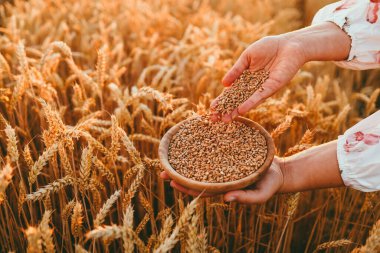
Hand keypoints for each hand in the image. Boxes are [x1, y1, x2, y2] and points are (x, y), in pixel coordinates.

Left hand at [160, 157, 284, 203]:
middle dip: (180, 174)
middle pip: (196, 177)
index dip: (185, 186)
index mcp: (224, 188)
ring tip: (172, 154)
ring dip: (187, 161)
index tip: (171, 181)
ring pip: (201, 164)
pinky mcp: (228, 155)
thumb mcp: (259, 195)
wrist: (278, 171)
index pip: (201, 189)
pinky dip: (202, 147)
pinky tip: (192, 139)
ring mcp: (223, 166)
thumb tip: (225, 200)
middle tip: (162, 170)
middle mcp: (219, 177)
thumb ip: (244, 198)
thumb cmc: (269, 186)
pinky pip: (212, 151)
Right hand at [211, 35, 305, 121]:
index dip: (222, 100)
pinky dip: (250, 103)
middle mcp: (253, 86)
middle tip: (215, 119)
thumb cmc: (269, 47)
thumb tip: (223, 84)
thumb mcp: (247, 57)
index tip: (212, 108)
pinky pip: (259, 96)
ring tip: (226, 119)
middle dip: (226, 109)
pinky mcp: (272, 87)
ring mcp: (262, 88)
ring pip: (246, 101)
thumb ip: (236, 70)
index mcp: (246, 78)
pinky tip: (241, 110)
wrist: (290, 44)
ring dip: (236, 111)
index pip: (231, 92)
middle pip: (237, 100)